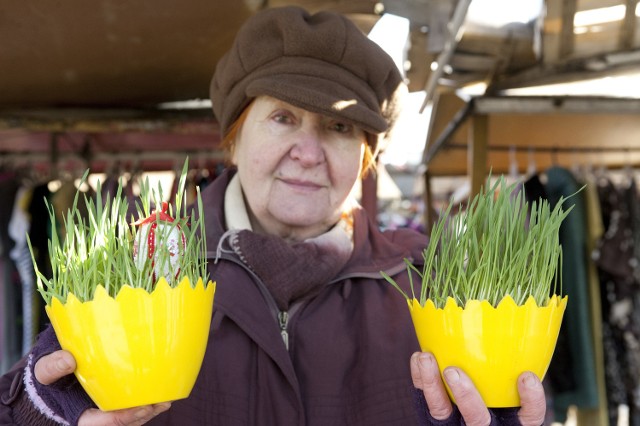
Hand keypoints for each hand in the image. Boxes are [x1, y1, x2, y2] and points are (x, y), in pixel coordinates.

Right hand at [35, 350, 170, 424]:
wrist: (55, 372)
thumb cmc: (51, 374)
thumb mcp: (44, 371)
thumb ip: (52, 367)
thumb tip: (69, 360)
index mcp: (77, 414)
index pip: (99, 423)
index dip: (121, 418)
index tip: (142, 407)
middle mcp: (94, 417)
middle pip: (120, 424)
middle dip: (141, 416)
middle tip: (160, 402)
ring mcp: (105, 412)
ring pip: (129, 419)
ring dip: (148, 411)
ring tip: (166, 398)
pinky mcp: (115, 403)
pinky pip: (132, 409)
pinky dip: (147, 404)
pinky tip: (162, 393)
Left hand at [410, 352, 545, 425]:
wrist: (474, 422)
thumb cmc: (501, 402)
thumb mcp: (514, 400)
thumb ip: (518, 380)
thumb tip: (531, 337)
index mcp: (512, 424)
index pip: (529, 417)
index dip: (531, 400)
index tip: (527, 376)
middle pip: (476, 419)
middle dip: (465, 396)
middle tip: (453, 371)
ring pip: (442, 412)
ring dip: (432, 384)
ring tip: (426, 357)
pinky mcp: (435, 420)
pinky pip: (424, 402)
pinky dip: (420, 381)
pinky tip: (417, 358)